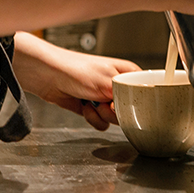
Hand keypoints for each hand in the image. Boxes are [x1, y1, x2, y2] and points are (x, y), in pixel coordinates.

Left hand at [12, 33, 140, 130]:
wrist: (48, 75)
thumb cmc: (76, 69)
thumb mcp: (107, 82)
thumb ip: (126, 98)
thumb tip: (136, 111)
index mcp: (127, 73)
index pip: (145, 92)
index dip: (138, 103)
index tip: (127, 104)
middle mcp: (118, 85)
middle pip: (130, 110)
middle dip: (115, 112)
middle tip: (106, 104)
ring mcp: (104, 97)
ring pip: (115, 119)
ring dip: (102, 116)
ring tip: (92, 104)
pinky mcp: (92, 108)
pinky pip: (101, 122)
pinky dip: (93, 119)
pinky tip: (84, 108)